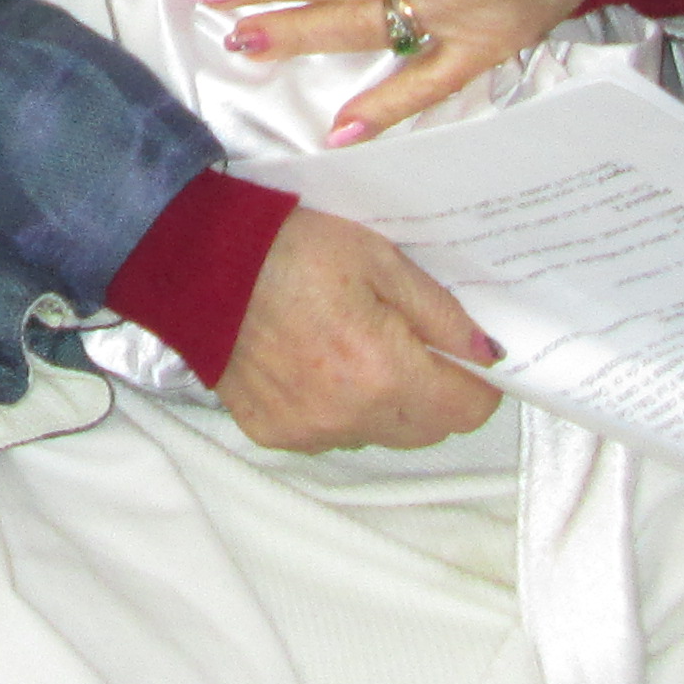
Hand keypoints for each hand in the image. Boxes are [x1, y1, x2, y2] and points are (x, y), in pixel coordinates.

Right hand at [214, 209, 504, 451]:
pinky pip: (331, 433)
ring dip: (384, 403)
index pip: (468, 410)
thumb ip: (440, 312)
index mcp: (384, 372)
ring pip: (380, 433)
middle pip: (429, 430)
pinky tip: (313, 362)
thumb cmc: (292, 249)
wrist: (197, 262)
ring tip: (352, 347)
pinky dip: (337, 407)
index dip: (476, 382)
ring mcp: (310, 432)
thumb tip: (485, 354)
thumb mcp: (381, 259)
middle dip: (435, 392)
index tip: (462, 353)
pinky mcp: (276, 434)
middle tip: (409, 342)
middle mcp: (350, 416)